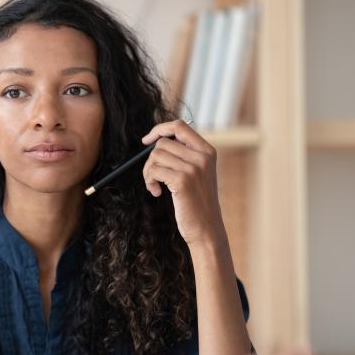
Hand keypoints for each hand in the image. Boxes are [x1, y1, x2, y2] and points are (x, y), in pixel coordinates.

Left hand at [141, 119, 223, 245]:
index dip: (159, 130)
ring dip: (148, 172)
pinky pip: (154, 171)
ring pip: (155, 156)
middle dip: (150, 159)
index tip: (146, 141)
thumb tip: (156, 140)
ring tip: (155, 185)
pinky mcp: (182, 181)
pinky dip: (149, 182)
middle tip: (152, 176)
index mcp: (207, 151)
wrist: (206, 228)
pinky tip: (156, 192)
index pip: (180, 126)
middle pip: (162, 143)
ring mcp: (193, 168)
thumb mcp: (198, 173)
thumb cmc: (196, 202)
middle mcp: (202, 157)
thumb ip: (185, 155)